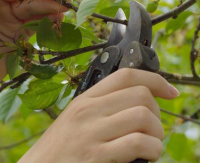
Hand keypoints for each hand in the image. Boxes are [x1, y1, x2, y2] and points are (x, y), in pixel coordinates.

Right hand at [19, 69, 178, 162]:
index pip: (126, 76)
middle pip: (140, 96)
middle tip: (151, 127)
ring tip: (149, 142)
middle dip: (157, 112)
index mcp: (86, 99)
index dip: (155, 80)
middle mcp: (89, 111)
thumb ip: (102, 106)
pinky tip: (146, 155)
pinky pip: (138, 143)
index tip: (169, 91)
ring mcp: (92, 133)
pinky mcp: (96, 155)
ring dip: (156, 133)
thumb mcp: (77, 117)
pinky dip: (151, 149)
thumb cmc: (61, 145)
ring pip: (143, 117)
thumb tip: (136, 102)